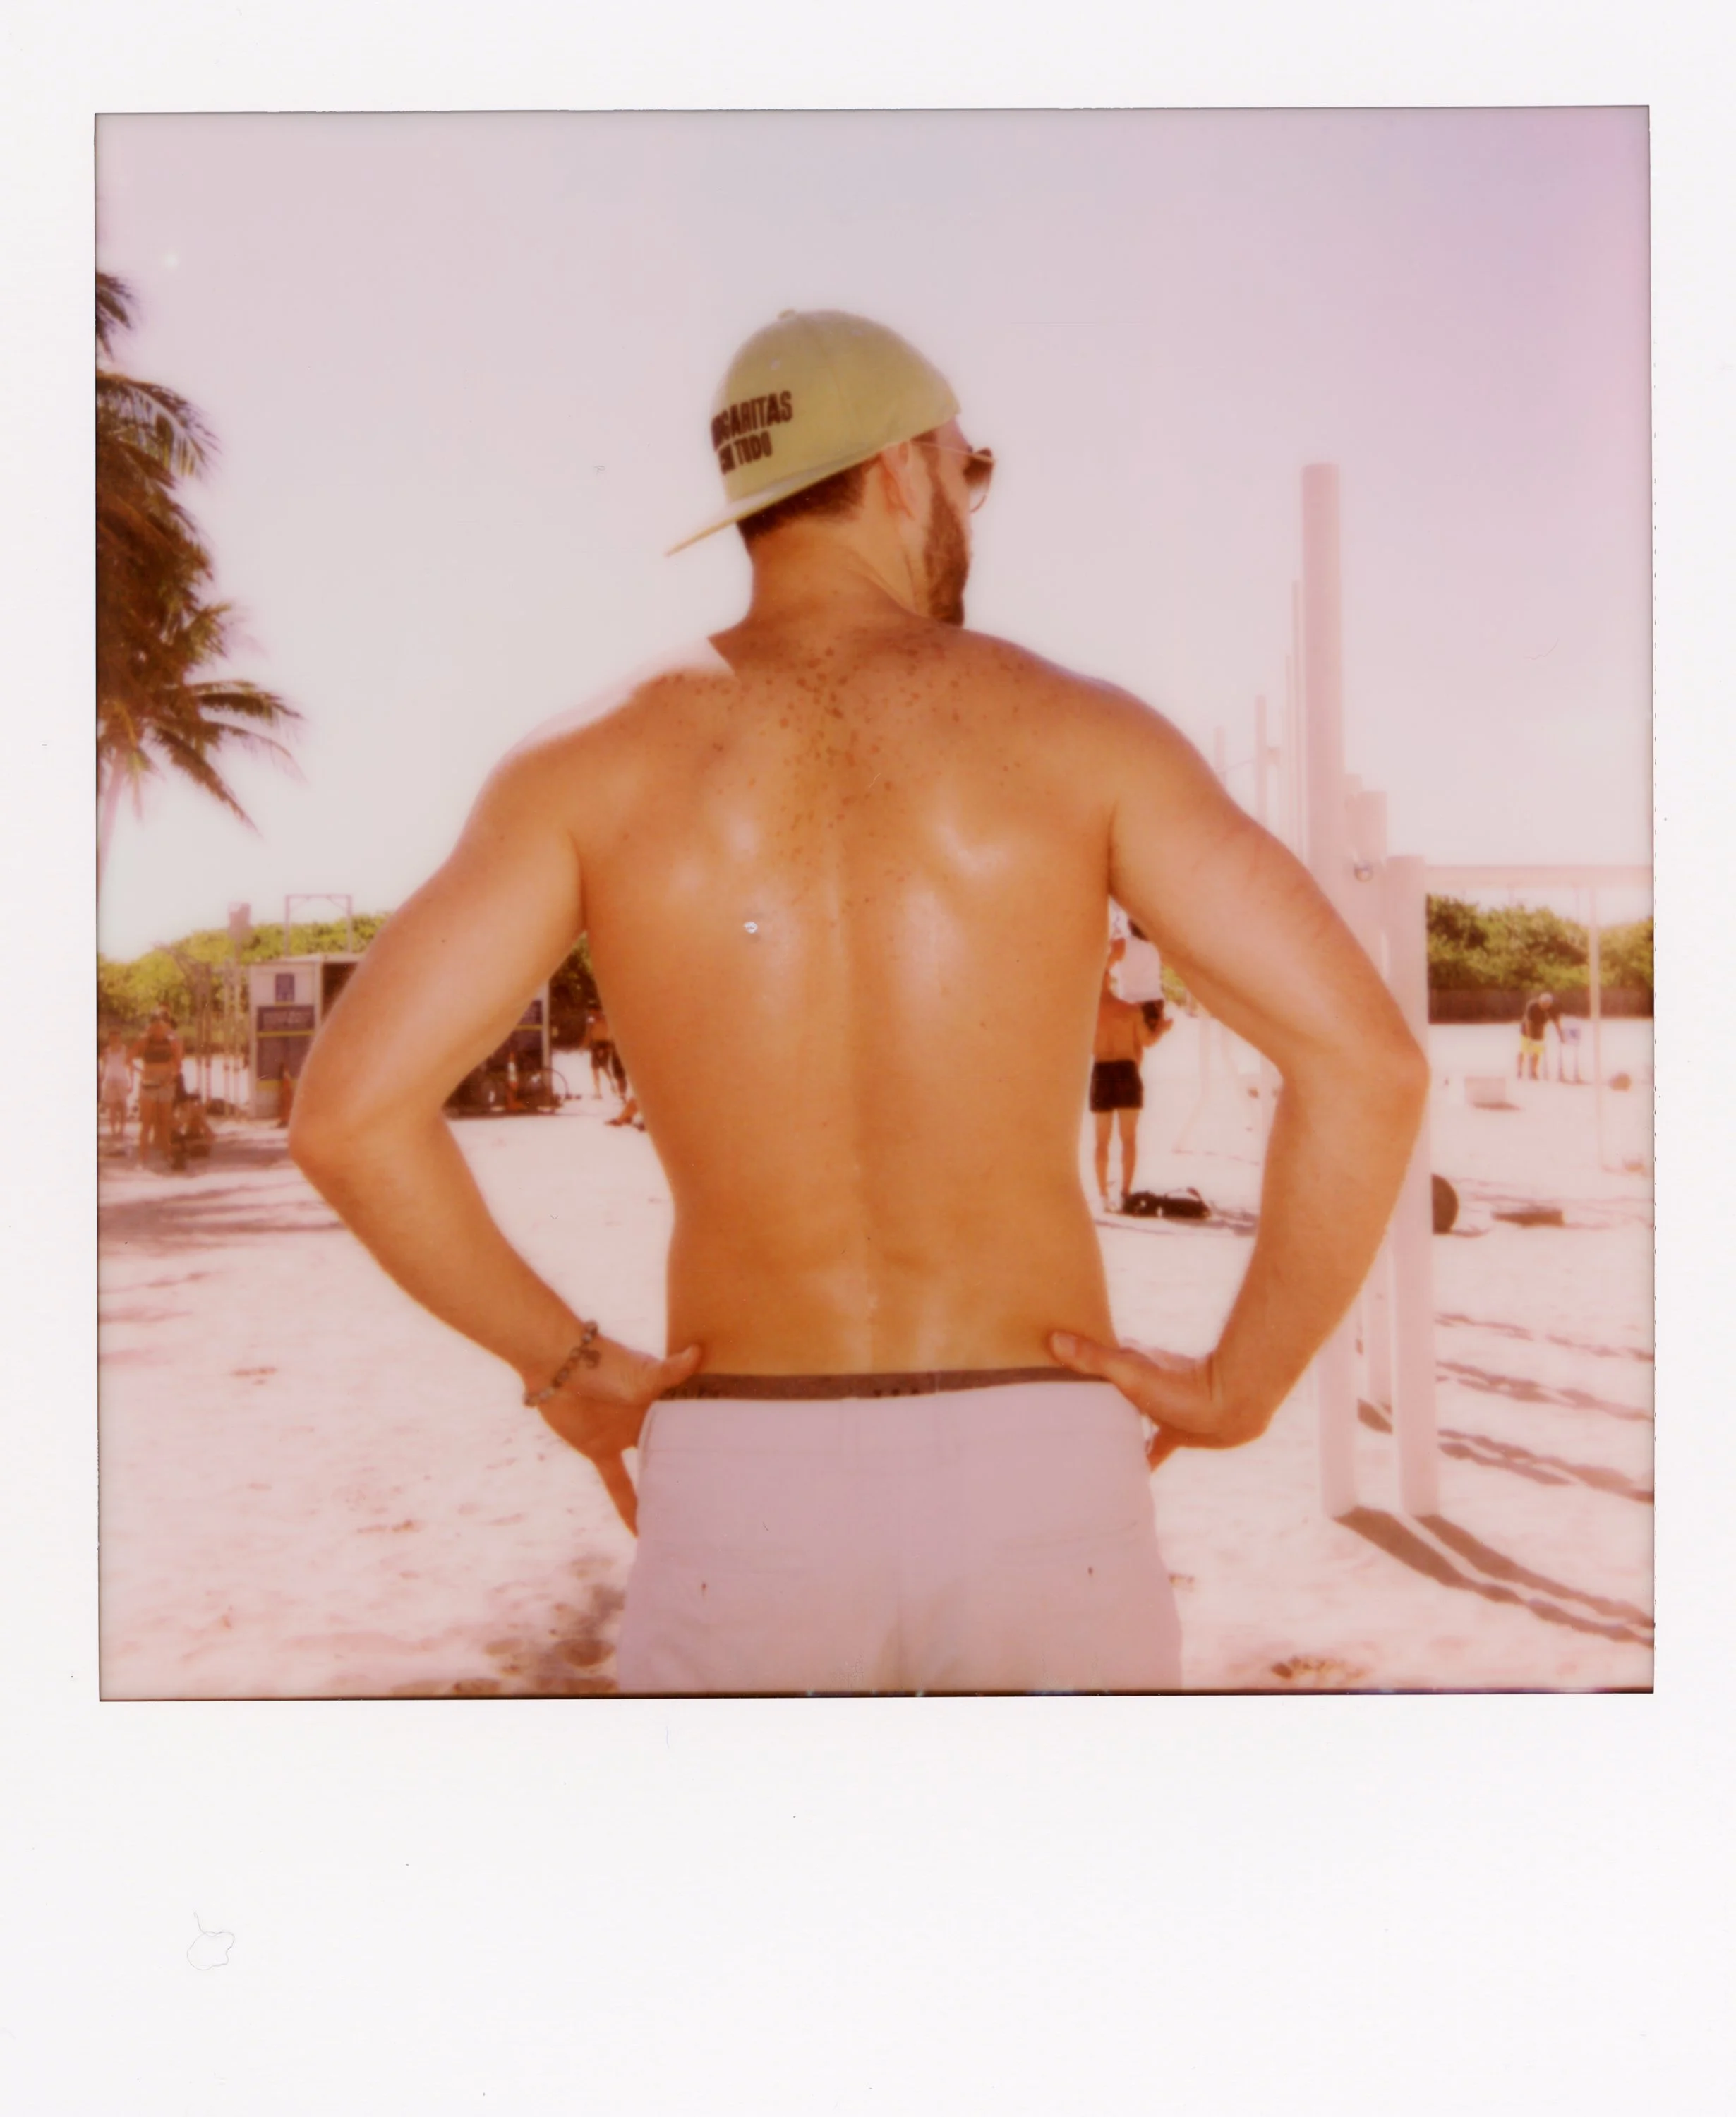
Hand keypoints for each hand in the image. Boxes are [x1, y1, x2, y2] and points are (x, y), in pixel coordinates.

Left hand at [530, 1338, 701, 1533]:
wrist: (556, 1364)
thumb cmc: (604, 1361)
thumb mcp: (643, 1372)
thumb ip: (672, 1371)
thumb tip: (699, 1351)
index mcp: (665, 1397)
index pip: (693, 1422)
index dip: (711, 1440)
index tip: (737, 1461)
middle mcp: (649, 1418)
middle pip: (673, 1448)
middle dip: (692, 1470)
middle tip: (719, 1501)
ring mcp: (625, 1436)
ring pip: (649, 1469)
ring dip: (662, 1491)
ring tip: (684, 1521)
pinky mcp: (600, 1449)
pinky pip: (618, 1483)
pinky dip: (627, 1506)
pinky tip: (639, 1532)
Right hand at [1048, 1330, 1254, 1469]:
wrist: (1234, 1406)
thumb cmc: (1183, 1387)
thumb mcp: (1131, 1374)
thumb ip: (1095, 1359)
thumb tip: (1055, 1339)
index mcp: (1127, 1365)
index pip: (1090, 1363)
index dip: (1069, 1369)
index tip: (1042, 1377)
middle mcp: (1140, 1384)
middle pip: (1106, 1394)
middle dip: (1086, 1404)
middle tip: (1058, 1422)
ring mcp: (1158, 1409)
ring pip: (1127, 1422)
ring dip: (1111, 1433)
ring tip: (1085, 1450)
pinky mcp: (1175, 1433)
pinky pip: (1152, 1450)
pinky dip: (1140, 1461)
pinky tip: (1130, 1479)